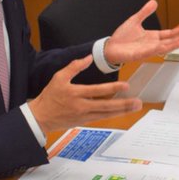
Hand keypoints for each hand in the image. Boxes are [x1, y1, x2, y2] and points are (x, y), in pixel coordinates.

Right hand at [28, 56, 143, 132]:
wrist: (41, 117)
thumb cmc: (50, 96)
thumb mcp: (58, 77)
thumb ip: (74, 67)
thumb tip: (89, 57)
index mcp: (75, 93)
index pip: (97, 91)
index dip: (112, 88)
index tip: (126, 85)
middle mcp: (81, 106)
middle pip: (106, 106)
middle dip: (123, 104)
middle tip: (137, 102)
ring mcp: (84, 116)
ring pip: (107, 114)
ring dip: (122, 111)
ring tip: (136, 107)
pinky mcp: (85, 122)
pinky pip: (102, 117)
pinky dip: (114, 114)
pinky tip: (123, 111)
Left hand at [103, 0, 178, 65]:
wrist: (110, 47)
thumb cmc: (121, 37)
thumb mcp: (135, 20)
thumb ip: (145, 12)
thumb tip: (154, 2)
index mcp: (152, 36)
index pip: (169, 34)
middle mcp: (152, 44)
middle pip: (170, 41)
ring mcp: (147, 50)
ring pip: (164, 48)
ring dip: (174, 45)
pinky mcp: (140, 54)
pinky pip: (151, 52)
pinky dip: (158, 49)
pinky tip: (165, 46)